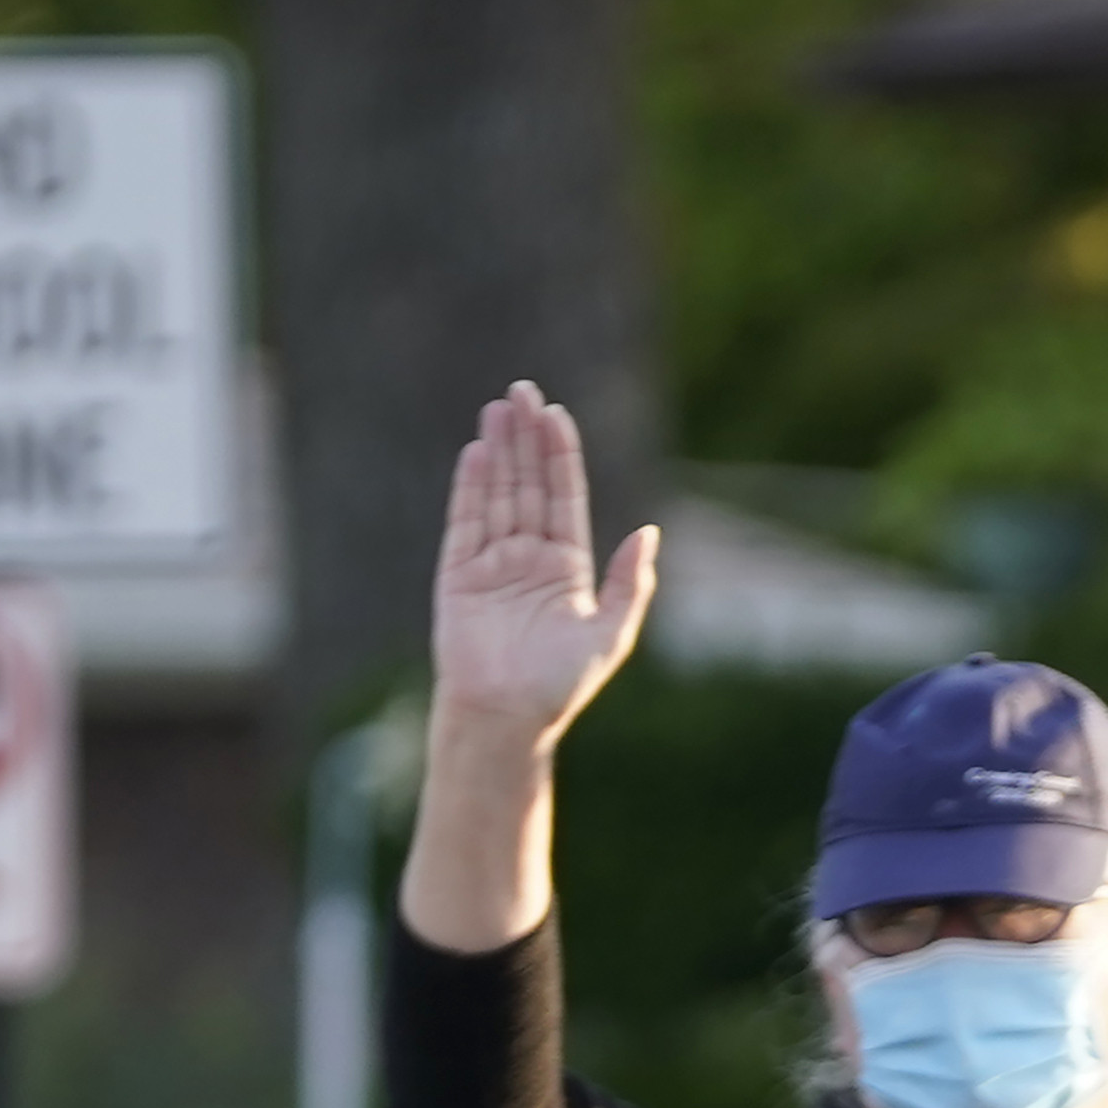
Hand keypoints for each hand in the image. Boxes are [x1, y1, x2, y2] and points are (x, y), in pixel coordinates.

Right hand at [429, 381, 658, 748]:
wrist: (508, 717)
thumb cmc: (561, 684)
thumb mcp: (611, 633)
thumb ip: (631, 582)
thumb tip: (649, 531)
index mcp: (566, 568)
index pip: (563, 497)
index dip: (560, 456)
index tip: (556, 416)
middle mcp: (528, 558)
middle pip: (528, 485)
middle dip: (526, 439)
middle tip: (524, 390)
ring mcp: (491, 563)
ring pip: (497, 494)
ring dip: (498, 451)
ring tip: (500, 407)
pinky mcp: (458, 574)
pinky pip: (465, 522)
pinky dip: (470, 487)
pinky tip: (476, 452)